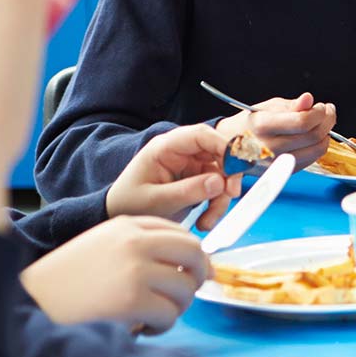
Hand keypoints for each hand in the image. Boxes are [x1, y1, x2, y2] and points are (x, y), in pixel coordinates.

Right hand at [20, 216, 209, 332]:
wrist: (32, 298)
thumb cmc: (69, 277)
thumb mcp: (105, 245)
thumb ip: (145, 246)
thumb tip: (202, 265)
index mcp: (128, 225)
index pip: (181, 233)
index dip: (194, 256)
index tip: (192, 273)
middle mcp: (135, 242)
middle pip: (195, 254)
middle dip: (197, 278)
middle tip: (183, 296)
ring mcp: (135, 269)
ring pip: (186, 289)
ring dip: (177, 308)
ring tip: (155, 316)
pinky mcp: (131, 300)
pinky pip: (170, 315)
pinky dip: (162, 327)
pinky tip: (142, 329)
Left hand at [107, 124, 240, 228]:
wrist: (119, 215)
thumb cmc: (129, 203)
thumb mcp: (157, 200)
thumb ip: (188, 191)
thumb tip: (220, 182)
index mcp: (166, 147)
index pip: (201, 135)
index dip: (223, 146)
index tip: (236, 166)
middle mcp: (182, 152)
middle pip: (218, 153)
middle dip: (229, 175)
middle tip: (231, 194)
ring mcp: (191, 166)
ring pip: (222, 174)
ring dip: (221, 198)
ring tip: (207, 221)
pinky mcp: (197, 180)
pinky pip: (217, 188)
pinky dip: (216, 205)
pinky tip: (204, 221)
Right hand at [215, 92, 335, 167]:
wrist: (231, 146)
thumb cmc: (250, 123)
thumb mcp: (268, 107)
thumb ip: (292, 105)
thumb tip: (309, 99)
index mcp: (263, 127)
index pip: (303, 122)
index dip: (319, 113)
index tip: (321, 106)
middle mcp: (270, 148)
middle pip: (313, 137)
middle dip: (327, 121)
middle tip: (327, 111)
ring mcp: (277, 163)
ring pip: (316, 151)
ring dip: (326, 135)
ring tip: (323, 122)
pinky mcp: (284, 171)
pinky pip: (311, 160)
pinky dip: (318, 146)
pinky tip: (314, 135)